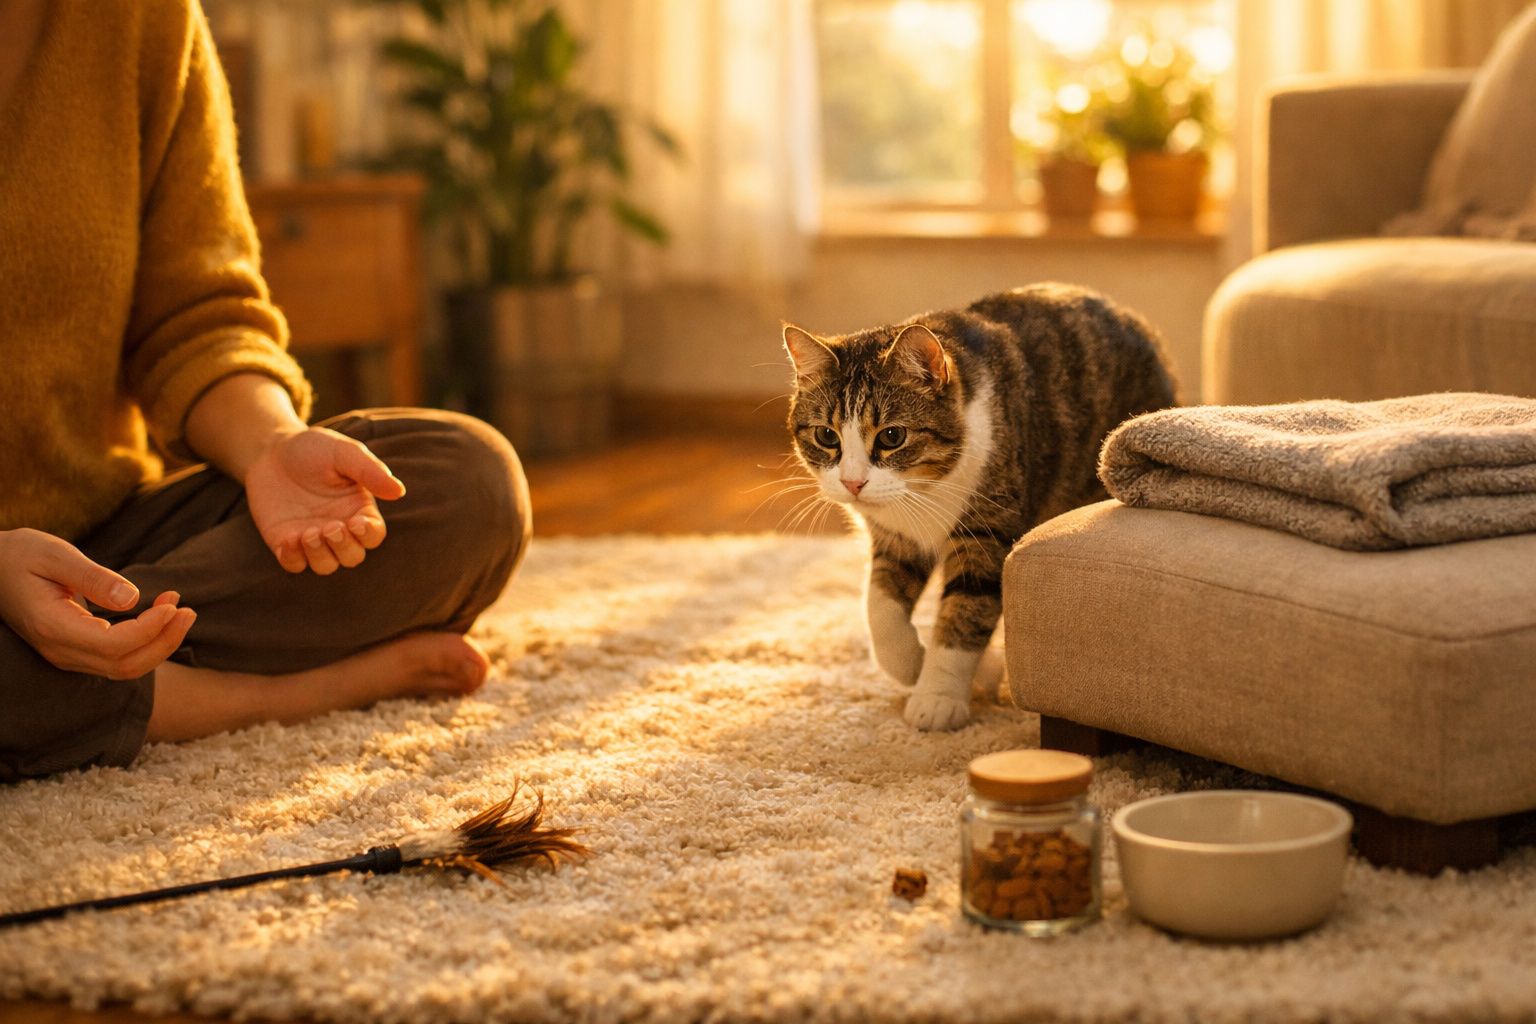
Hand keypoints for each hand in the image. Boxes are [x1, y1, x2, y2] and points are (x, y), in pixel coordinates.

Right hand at [0, 529, 194, 678]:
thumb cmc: (20, 554)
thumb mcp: (54, 554)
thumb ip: (92, 577)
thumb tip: (132, 598)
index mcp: (51, 627)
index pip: (112, 646)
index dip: (149, 630)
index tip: (172, 603)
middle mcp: (59, 650)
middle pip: (124, 666)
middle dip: (164, 642)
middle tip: (188, 609)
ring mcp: (67, 655)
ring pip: (124, 668)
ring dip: (160, 643)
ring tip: (182, 609)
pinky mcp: (77, 650)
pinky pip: (118, 659)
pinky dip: (147, 641)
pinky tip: (162, 613)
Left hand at [244, 427, 405, 574]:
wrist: (270, 449)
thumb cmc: (314, 449)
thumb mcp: (344, 453)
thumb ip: (371, 471)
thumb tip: (399, 491)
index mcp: (358, 509)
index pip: (373, 535)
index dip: (368, 535)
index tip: (356, 522)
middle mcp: (338, 528)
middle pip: (352, 556)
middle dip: (344, 547)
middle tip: (331, 527)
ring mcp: (311, 537)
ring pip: (326, 565)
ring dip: (321, 555)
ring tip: (309, 533)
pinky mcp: (285, 542)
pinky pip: (294, 564)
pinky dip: (293, 558)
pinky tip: (288, 539)